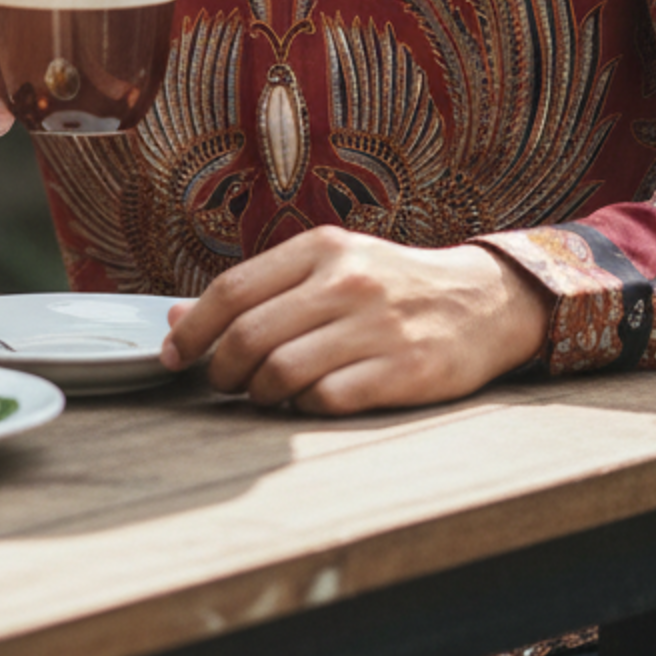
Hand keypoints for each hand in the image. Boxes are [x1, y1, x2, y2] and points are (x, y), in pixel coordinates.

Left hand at [158, 227, 551, 413]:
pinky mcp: (403, 371)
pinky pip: (326, 399)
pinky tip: (309, 400)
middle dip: (220, 370)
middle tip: (221, 384)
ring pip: (281, 371)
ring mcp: (377, 326)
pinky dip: (304, 407)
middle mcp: (348, 281)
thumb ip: (257, 290)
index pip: (233, 289)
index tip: (174, 355)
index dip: (193, 329)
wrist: (482, 303)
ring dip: (258, 394)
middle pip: (249, 335)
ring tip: (263, 394)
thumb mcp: (327, 268)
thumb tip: (174, 317)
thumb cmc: (390, 287)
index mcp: (323, 248)